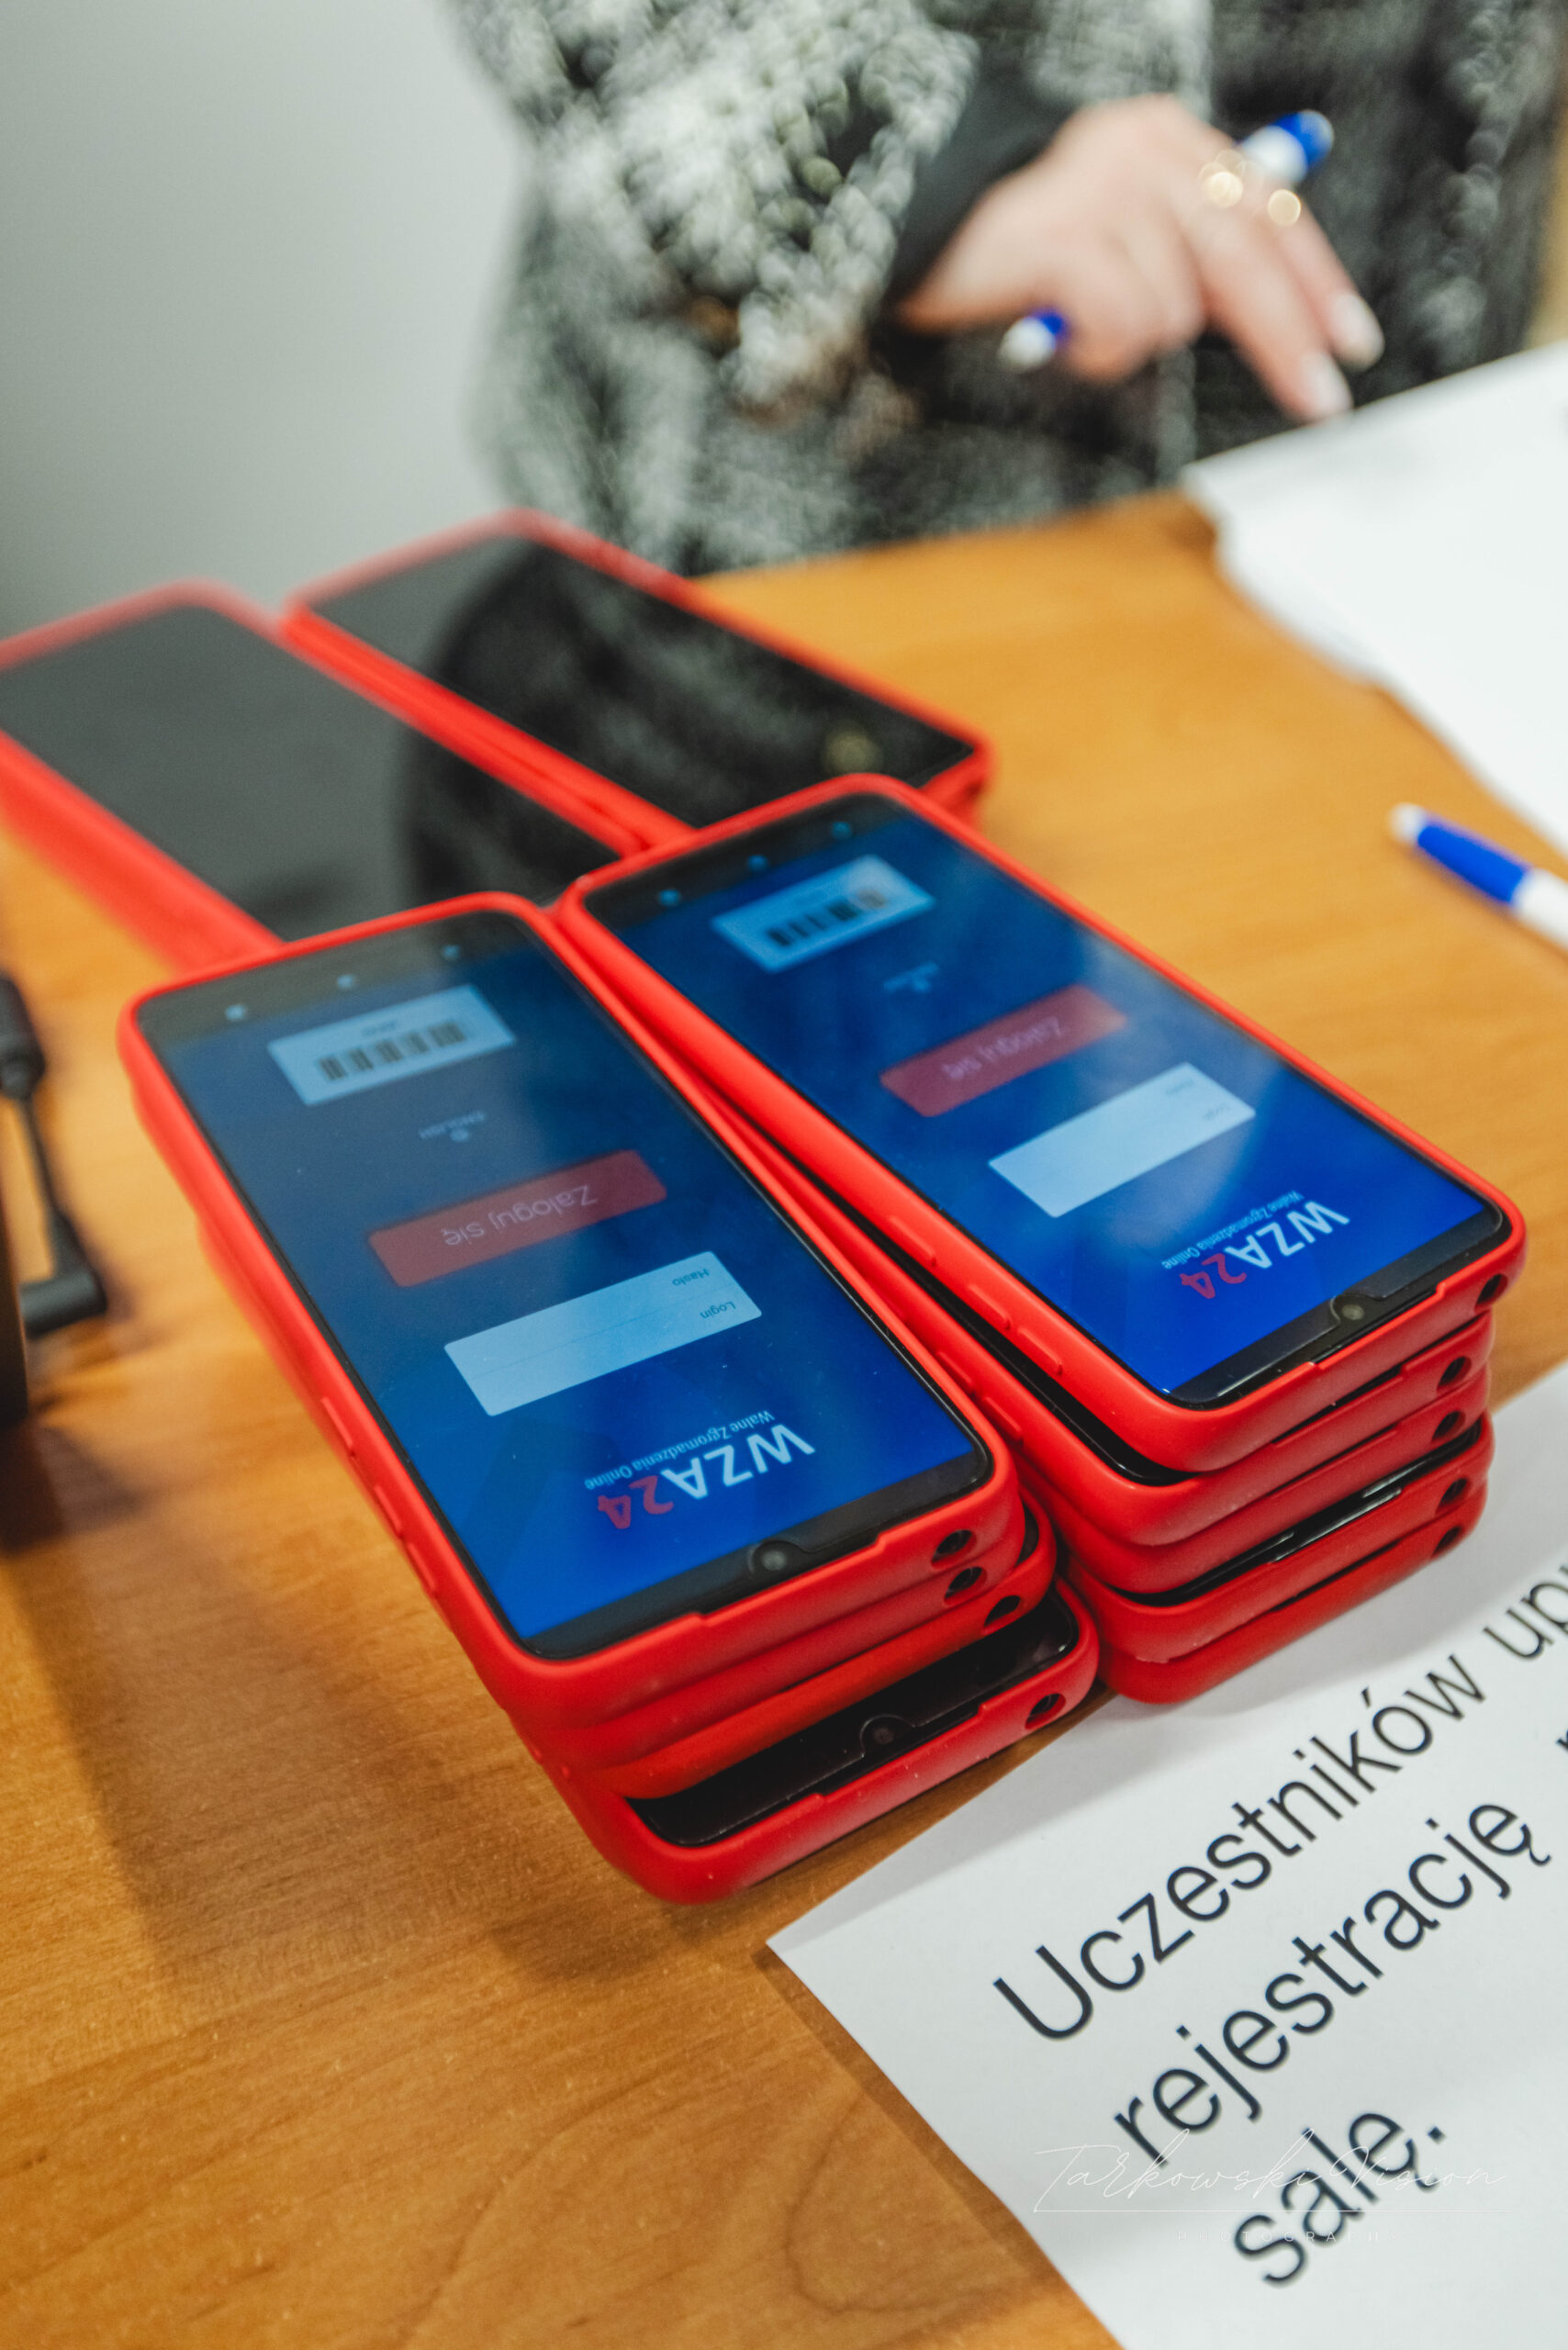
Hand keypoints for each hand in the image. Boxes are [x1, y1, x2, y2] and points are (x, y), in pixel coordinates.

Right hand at [897, 95, 1382, 420]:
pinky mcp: (1063, 239)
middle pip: (1247, 259)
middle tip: (1321, 401)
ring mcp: (1102, 193)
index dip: (1317, 282)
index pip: (1270, 212)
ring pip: (1176, 308)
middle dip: (1288, 339)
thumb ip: (1190, 243)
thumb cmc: (1019, 232)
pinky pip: (1124, 323)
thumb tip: (1275, 305)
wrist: (910, 208)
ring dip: (1135, 341)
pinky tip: (1067, 337)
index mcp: (1169, 140)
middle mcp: (1144, 155)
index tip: (1350, 342)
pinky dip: (1102, 350)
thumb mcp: (1118, 218)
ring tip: (1086, 329)